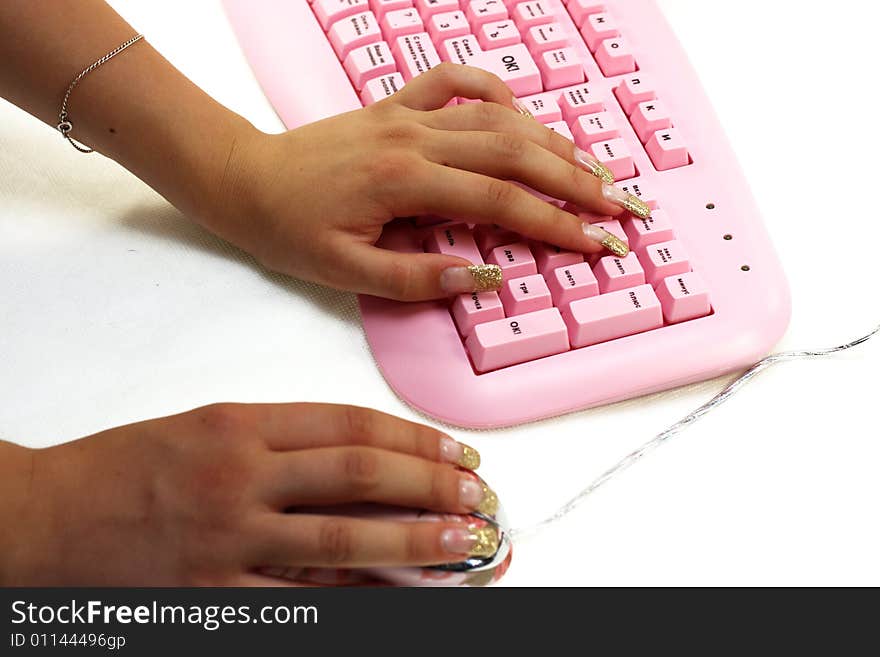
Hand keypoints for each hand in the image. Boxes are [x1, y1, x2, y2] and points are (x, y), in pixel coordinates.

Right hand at [3, 403, 494, 585]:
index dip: (412, 439)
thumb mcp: (203, 428)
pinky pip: (303, 595)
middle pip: (358, 474)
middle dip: (430, 485)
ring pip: (342, 536)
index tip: (453, 451)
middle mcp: (241, 475)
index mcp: (240, 424)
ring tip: (465, 544)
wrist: (42, 517)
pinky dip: (357, 594)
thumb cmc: (122, 468)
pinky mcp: (215, 592)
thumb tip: (359, 458)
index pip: (349, 424)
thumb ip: (278, 441)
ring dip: (414, 541)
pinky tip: (398, 594)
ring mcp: (229, 537)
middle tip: (478, 495)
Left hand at [210, 63, 629, 300]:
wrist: (246, 180)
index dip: (556, 224)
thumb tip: (483, 277)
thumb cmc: (290, 230)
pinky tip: (518, 107)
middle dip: (575, 180)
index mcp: (406, 182)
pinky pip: (451, 81)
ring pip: (496, 117)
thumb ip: (417, 277)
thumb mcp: (346, 272)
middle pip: (515, 154)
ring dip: (551, 140)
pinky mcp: (394, 106)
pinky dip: (491, 88)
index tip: (597, 243)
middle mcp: (415, 140)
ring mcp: (406, 116)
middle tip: (619, 204)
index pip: (501, 203)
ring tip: (592, 166)